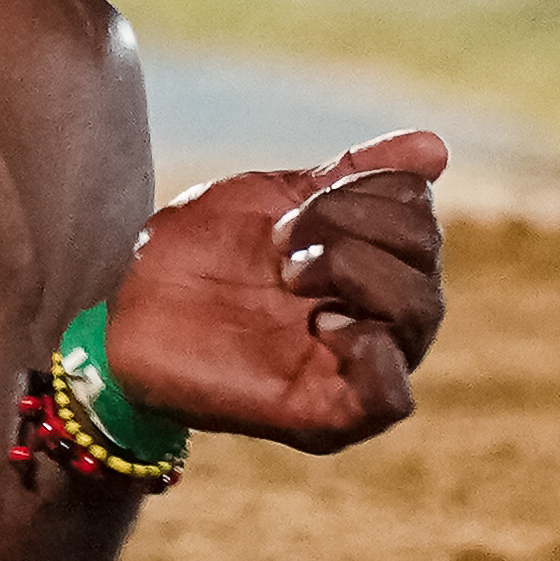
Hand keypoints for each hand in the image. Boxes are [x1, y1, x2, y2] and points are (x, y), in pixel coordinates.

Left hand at [102, 130, 446, 454]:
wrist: (125, 303)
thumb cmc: (199, 253)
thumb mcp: (272, 198)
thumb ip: (351, 175)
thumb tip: (434, 146)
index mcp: (370, 266)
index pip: (419, 221)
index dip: (366, 192)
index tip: (295, 203)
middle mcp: (376, 321)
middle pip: (425, 267)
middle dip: (353, 228)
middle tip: (281, 239)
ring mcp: (353, 368)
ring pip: (418, 316)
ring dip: (357, 274)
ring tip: (288, 275)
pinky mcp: (323, 414)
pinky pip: (392, 397)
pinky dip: (379, 356)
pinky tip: (330, 322)